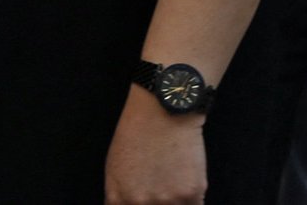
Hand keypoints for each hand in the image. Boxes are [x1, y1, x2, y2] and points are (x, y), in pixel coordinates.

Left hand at [105, 87, 206, 203]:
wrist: (161, 110)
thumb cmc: (134, 133)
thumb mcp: (115, 165)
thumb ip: (121, 195)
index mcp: (118, 196)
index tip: (144, 200)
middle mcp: (140, 203)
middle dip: (157, 202)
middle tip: (161, 186)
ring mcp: (167, 201)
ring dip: (175, 201)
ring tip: (172, 181)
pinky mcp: (191, 196)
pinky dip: (191, 199)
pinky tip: (185, 180)